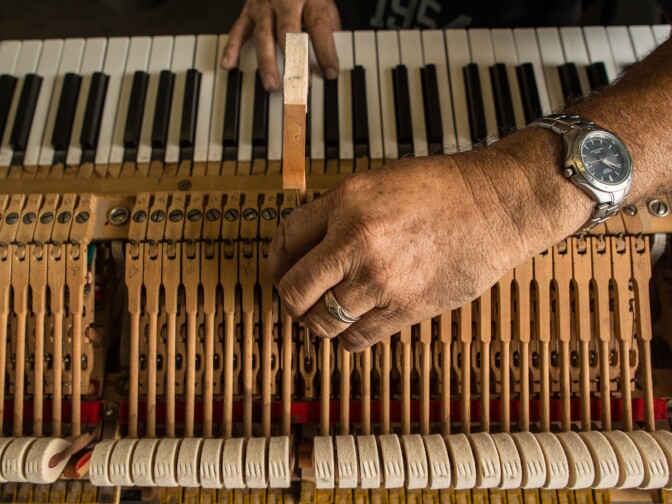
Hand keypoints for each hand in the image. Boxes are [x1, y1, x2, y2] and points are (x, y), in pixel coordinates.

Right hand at [222, 0, 340, 90]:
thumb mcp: (323, 3)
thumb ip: (329, 28)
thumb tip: (335, 57)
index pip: (319, 26)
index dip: (325, 51)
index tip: (330, 72)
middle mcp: (285, 1)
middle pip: (288, 32)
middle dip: (293, 60)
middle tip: (298, 84)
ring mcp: (264, 7)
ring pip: (263, 35)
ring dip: (266, 62)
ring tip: (271, 84)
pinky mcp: (248, 11)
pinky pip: (238, 30)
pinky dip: (232, 48)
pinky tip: (228, 64)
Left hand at [268, 137, 586, 351]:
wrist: (498, 205)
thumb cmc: (445, 190)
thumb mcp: (381, 183)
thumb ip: (341, 213)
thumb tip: (310, 246)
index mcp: (347, 202)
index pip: (285, 239)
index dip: (276, 260)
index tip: (280, 270)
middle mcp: (356, 241)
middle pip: (293, 289)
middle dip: (288, 299)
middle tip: (297, 300)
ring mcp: (380, 279)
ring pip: (321, 321)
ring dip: (316, 322)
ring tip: (325, 314)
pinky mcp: (405, 308)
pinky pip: (356, 339)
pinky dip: (347, 337)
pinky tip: (354, 324)